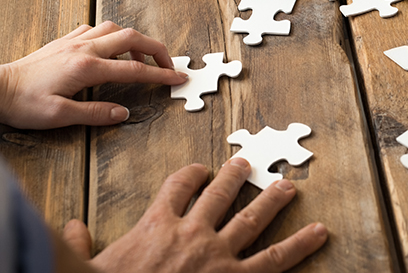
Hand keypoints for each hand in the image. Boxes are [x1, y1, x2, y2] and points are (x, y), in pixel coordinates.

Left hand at [0, 21, 186, 128]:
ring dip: (134, 39)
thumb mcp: (61, 116)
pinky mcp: (65, 41)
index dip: (160, 74)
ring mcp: (74, 41)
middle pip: (132, 38)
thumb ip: (96, 113)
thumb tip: (122, 113)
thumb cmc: (23, 103)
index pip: (134, 69)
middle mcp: (84, 48)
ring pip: (115, 28)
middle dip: (156, 49)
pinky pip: (95, 29)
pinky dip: (111, 36)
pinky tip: (110, 49)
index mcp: (87, 67)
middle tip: (168, 64)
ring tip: (141, 57)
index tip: (177, 78)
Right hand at [62, 159, 327, 271]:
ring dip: (272, 199)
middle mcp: (192, 231)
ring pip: (250, 217)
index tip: (199, 170)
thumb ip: (81, 244)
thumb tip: (68, 227)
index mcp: (157, 224)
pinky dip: (300, 244)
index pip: (178, 186)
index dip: (190, 174)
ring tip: (289, 185)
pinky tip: (319, 232)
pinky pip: (275, 258)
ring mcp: (218, 254)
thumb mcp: (90, 265)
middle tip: (248, 164)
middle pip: (219, 194)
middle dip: (236, 177)